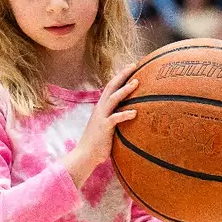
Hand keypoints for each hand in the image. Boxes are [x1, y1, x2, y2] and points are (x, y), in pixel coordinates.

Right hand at [68, 64, 138, 187]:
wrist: (85, 155)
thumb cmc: (98, 143)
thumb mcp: (106, 126)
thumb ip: (114, 118)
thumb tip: (128, 114)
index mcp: (101, 107)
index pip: (110, 87)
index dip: (119, 76)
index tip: (130, 67)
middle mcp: (100, 109)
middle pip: (111, 87)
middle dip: (122, 75)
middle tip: (134, 65)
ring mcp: (101, 117)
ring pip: (113, 98)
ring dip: (125, 90)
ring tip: (136, 82)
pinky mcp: (104, 127)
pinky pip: (115, 118)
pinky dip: (125, 114)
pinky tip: (135, 113)